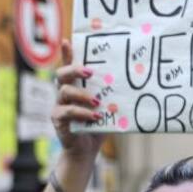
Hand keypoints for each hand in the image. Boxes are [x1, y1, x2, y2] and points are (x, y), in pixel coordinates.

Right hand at [53, 40, 105, 163]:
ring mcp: (59, 105)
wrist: (86, 150)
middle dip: (74, 69)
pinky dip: (82, 113)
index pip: (69, 65)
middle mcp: (63, 92)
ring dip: (83, 94)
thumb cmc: (97, 126)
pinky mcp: (58, 119)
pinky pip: (67, 111)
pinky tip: (95, 117)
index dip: (67, 53)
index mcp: (75, 86)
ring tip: (98, 102)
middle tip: (90, 72)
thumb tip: (135, 82)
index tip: (67, 41)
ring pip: (64, 91)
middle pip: (61, 74)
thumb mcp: (107, 107)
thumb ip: (112, 95)